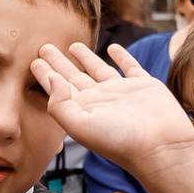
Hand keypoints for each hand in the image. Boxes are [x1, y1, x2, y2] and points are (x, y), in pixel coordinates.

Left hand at [32, 43, 193, 182]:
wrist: (160, 147)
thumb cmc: (120, 141)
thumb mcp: (80, 126)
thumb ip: (60, 104)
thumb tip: (51, 79)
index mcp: (82, 109)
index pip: (58, 88)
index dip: (45, 74)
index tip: (33, 61)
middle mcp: (99, 100)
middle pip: (73, 76)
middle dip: (58, 62)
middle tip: (44, 47)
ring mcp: (121, 92)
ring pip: (98, 69)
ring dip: (86, 57)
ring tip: (73, 45)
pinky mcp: (143, 85)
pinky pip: (129, 66)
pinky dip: (121, 56)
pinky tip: (113, 47)